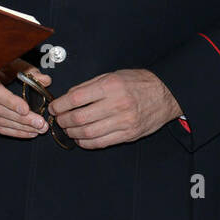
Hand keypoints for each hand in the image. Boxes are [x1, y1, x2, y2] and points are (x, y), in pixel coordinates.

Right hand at [0, 59, 50, 138]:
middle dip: (22, 120)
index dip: (10, 102)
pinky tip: (27, 132)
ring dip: (19, 128)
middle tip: (40, 123)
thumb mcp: (10, 62)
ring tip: (38, 130)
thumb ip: (28, 70)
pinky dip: (12, 131)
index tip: (25, 109)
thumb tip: (45, 81)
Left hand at [48, 69, 181, 149]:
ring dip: (72, 133)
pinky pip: (101, 143)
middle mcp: (117, 104)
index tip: (53, 107)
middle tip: (58, 119)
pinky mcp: (129, 134)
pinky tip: (80, 138)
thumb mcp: (111, 76)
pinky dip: (86, 143)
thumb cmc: (137, 83)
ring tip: (67, 128)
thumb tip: (66, 98)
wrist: (166, 94)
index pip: (76, 98)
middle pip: (79, 118)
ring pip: (88, 133)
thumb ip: (88, 86)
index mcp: (110, 87)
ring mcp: (124, 122)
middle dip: (63, 120)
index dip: (59, 105)